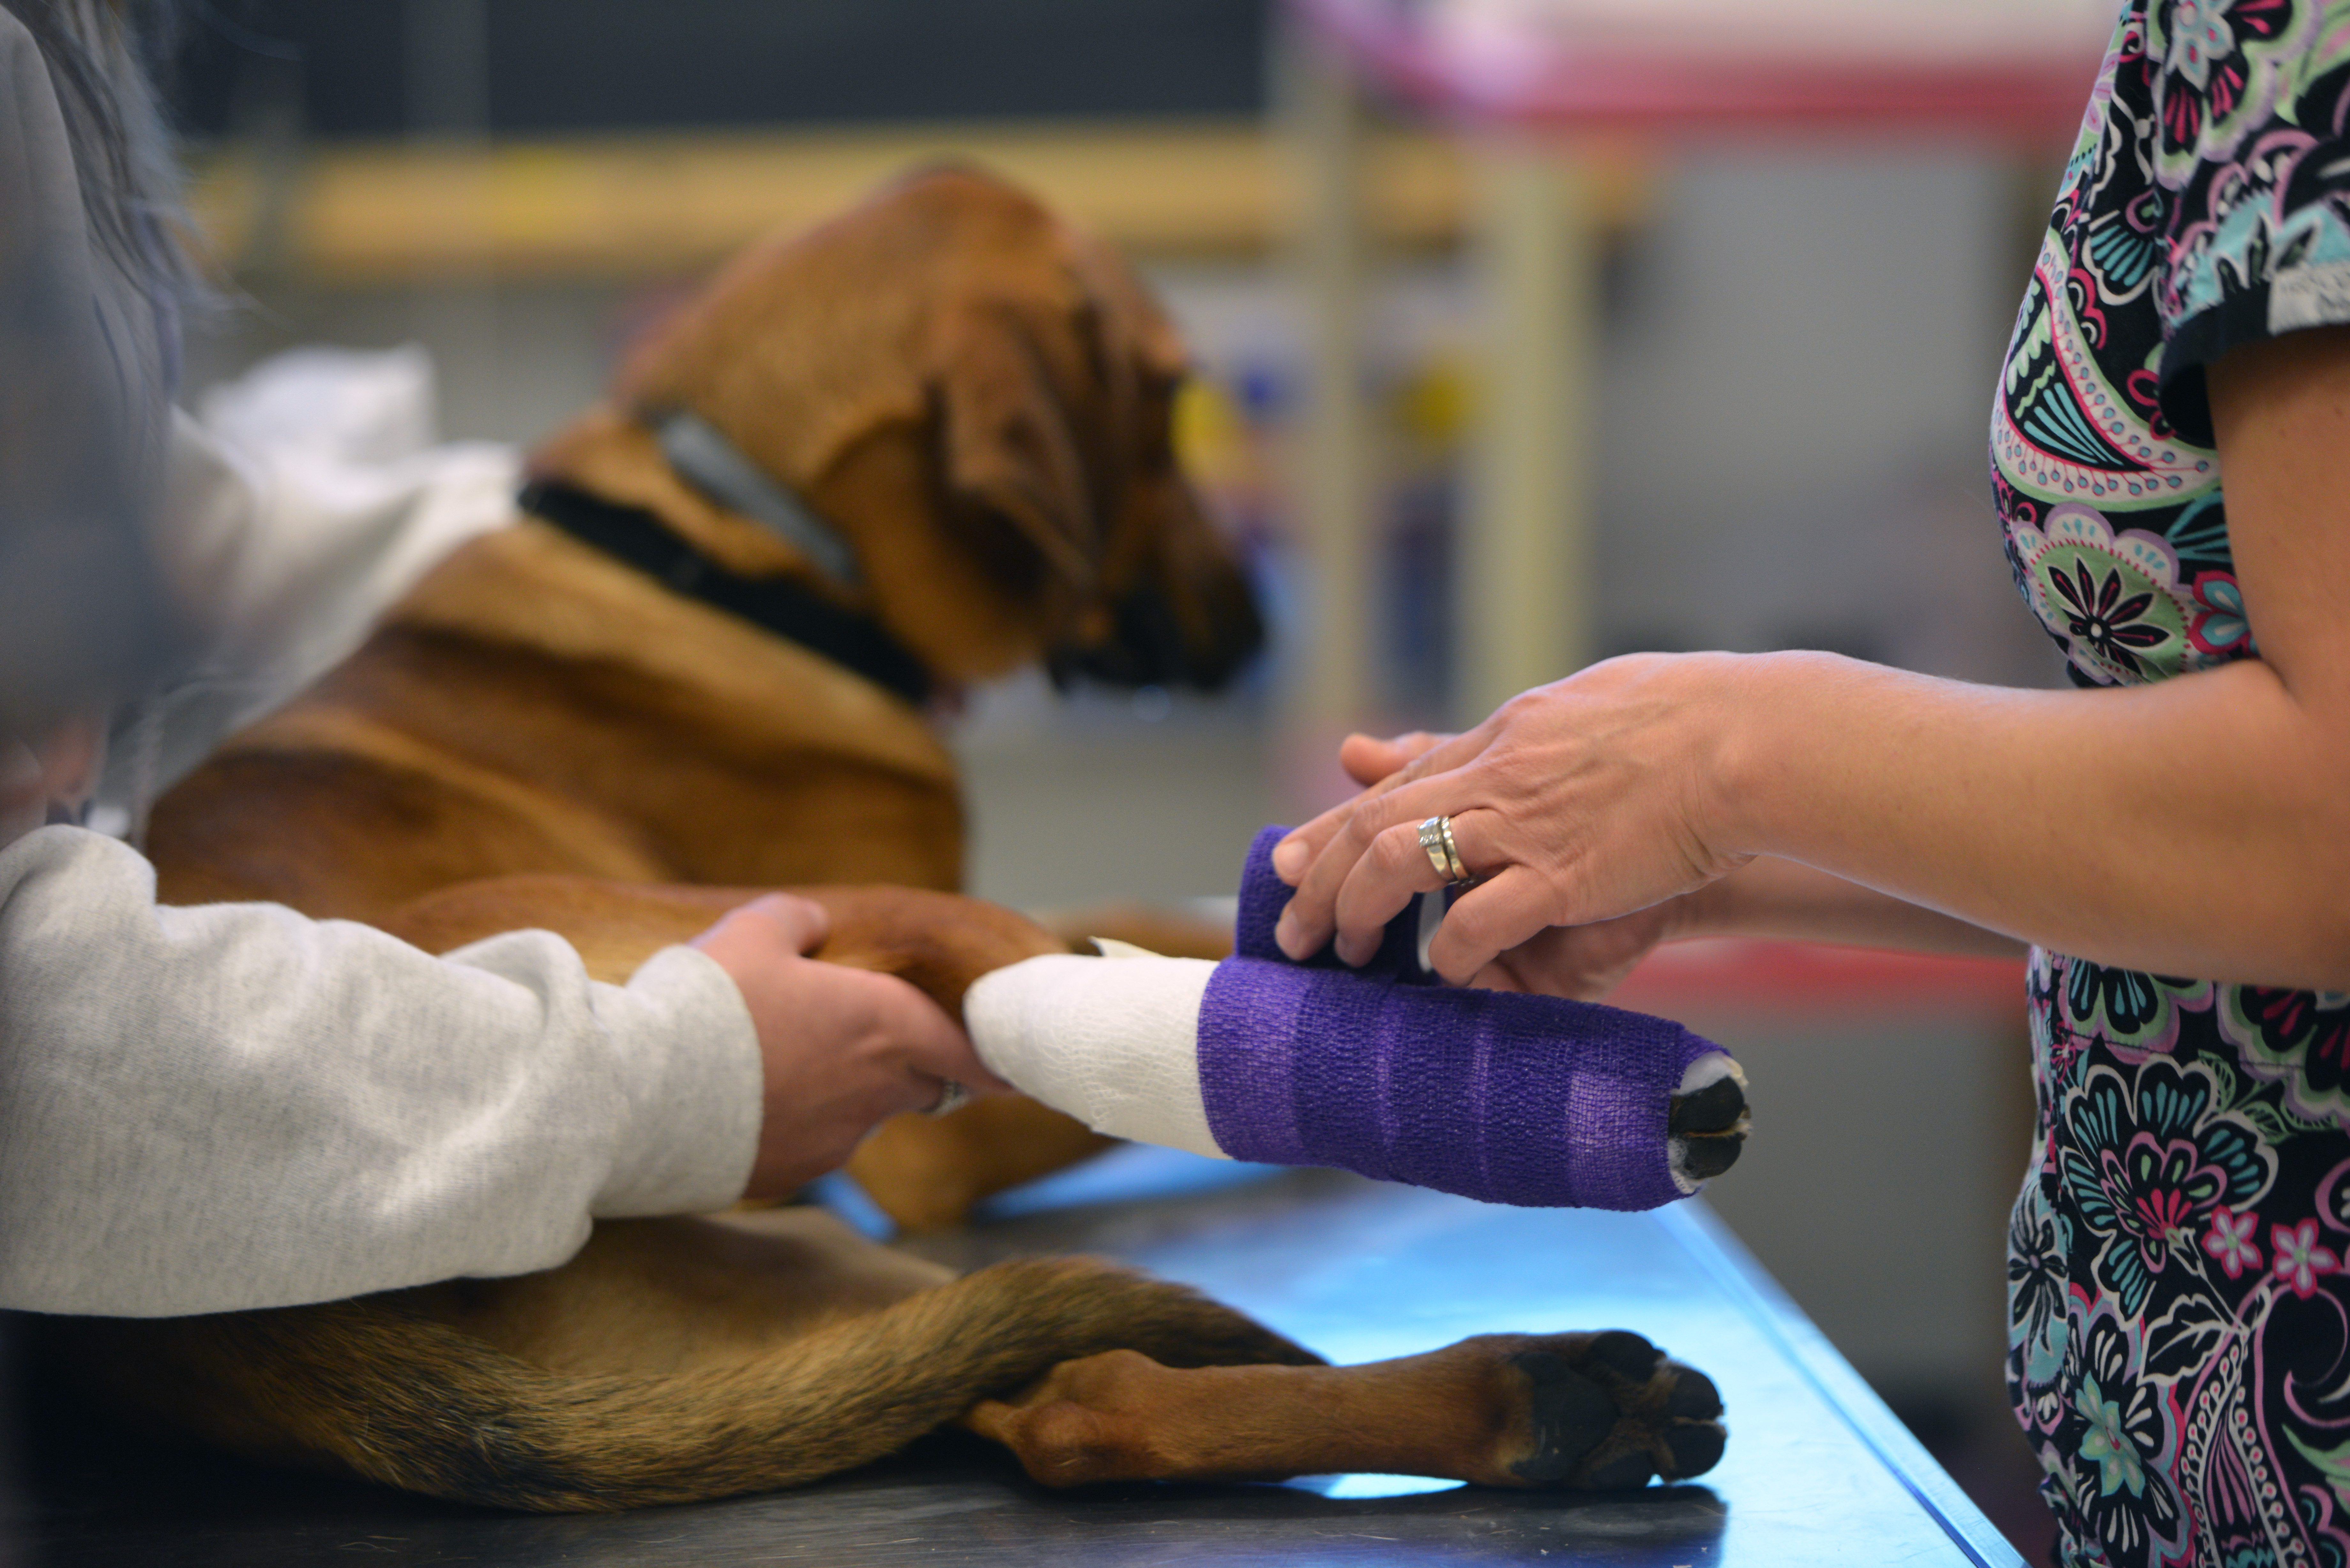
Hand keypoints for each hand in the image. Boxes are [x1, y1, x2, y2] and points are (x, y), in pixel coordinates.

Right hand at [691, 894, 1009, 1198]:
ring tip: (781, 1068)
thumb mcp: (753, 931)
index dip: (991, 1060)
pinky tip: (747, 1106)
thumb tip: (814, 926)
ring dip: (841, 1095)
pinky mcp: (790, 1173)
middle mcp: (874, 1089)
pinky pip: (810, 1146)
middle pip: (920, 1085)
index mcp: (882, 1024)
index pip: (968, 1052)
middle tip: (871, 1046)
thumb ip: (797, 921)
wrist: (642, 1092)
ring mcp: (835, 1139)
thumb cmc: (708, 1003)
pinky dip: (794, 1127)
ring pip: (862, 1116)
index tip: (1009, 1070)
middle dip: (909, 1068)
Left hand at [1322, 723, 1698, 999]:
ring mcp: (1524, 824)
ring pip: (1402, 862)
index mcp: (1503, 736)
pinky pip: (1478, 919)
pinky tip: (1439, 974)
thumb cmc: (1684, 720)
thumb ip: (1517, 732)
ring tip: (1344, 955)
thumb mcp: (1581, 708)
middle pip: (1376, 824)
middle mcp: (1496, 775)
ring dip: (1360, 910)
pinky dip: (1448, 951)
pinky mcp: (1562, 874)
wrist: (1744, 739)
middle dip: (1320, 878)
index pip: (1394, 784)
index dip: (1331, 824)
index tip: (1286, 859)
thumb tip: (1503, 735)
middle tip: (1293, 929)